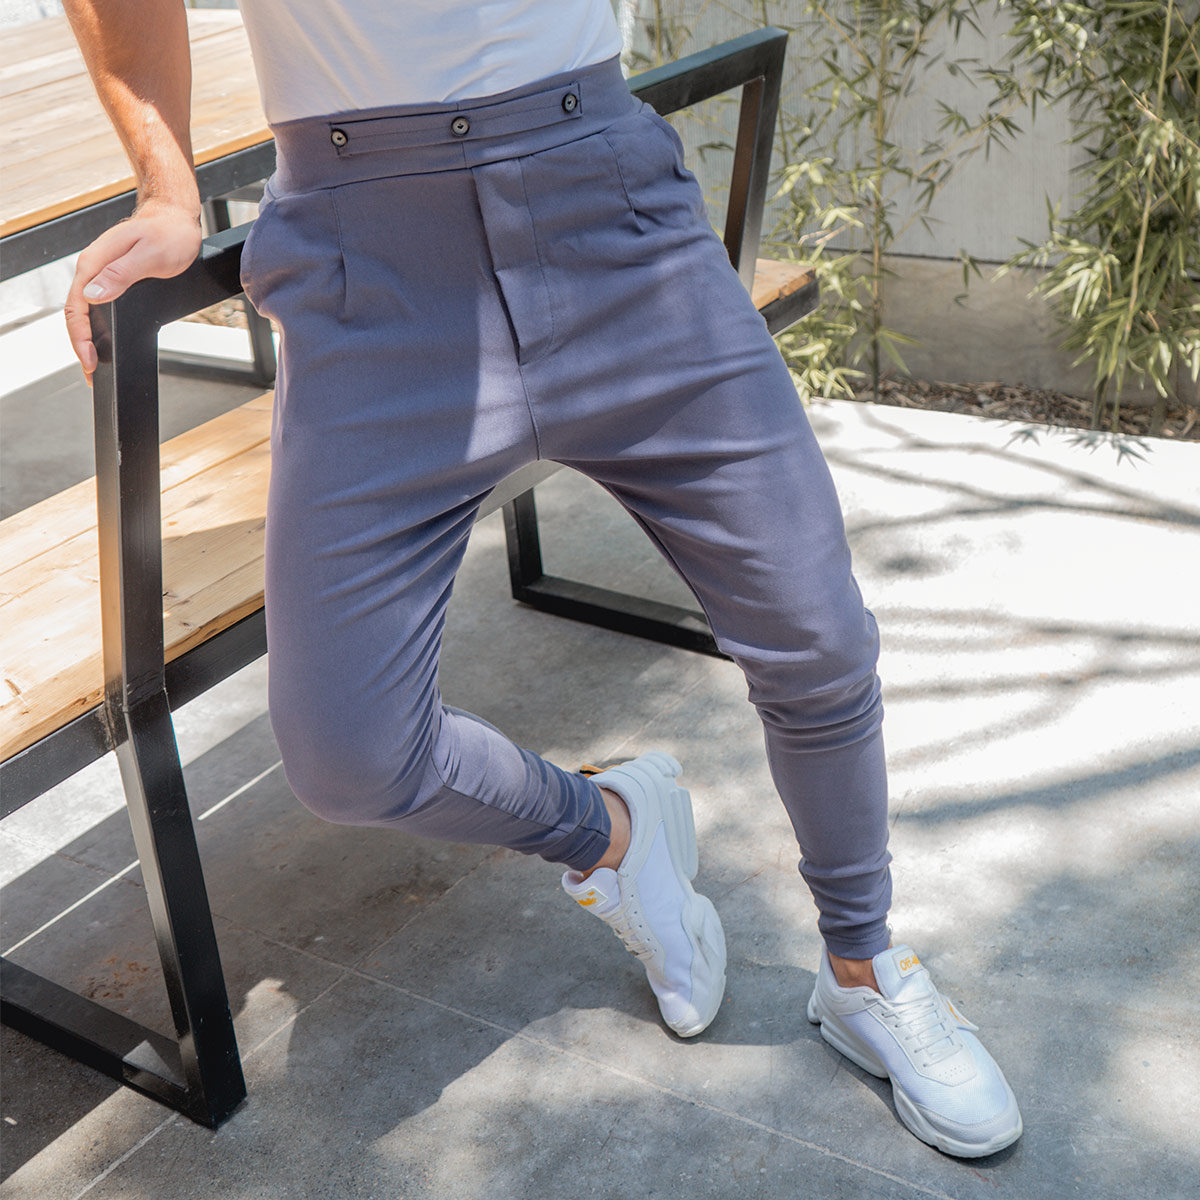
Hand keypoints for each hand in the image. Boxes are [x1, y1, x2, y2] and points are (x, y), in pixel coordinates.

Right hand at [64, 198, 201, 384]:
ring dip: (88, 339)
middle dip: (81, 346)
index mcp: (95, 264)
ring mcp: (103, 274)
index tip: (90, 361)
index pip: (76, 306)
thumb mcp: (150, 255)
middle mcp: (93, 269)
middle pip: (76, 313)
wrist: (176, 217)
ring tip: (96, 365)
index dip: (80, 337)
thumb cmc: (169, 233)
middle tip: (92, 374)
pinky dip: (99, 327)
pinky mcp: (114, 278)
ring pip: (87, 311)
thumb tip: (94, 294)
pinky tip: (105, 342)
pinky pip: (100, 305)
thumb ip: (121, 274)